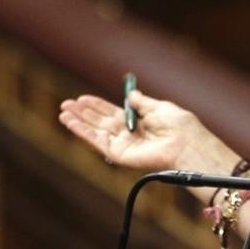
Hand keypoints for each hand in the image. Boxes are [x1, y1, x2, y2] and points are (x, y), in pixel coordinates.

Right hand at [58, 90, 214, 170]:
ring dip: (78, 121)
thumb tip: (131, 94)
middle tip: (67, 103)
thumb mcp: (160, 107)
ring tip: (63, 111)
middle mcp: (129, 134)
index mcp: (139, 122)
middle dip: (84, 112)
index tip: (83, 97)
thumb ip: (142, 102)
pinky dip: (82, 132)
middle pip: (101, 122)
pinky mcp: (119, 155)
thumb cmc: (179, 126)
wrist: (186, 144)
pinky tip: (70, 122)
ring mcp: (124, 145)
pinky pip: (97, 142)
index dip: (97, 105)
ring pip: (96, 131)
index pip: (113, 113)